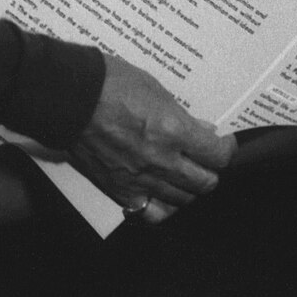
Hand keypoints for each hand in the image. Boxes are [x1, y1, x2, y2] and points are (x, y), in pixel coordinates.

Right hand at [66, 53, 235, 224]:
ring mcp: (141, 179)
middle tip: (205, 159)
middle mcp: (161, 160)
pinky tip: (160, 193)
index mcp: (173, 131)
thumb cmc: (110, 84)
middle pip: (204, 182)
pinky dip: (161, 205)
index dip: (225, 150)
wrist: (70, 98)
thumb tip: (202, 131)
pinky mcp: (120, 190)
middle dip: (210, 171)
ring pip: (181, 200)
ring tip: (185, 175)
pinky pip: (151, 212)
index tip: (223, 143)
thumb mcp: (155, 89)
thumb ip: (181, 115)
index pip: (217, 155)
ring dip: (188, 188)